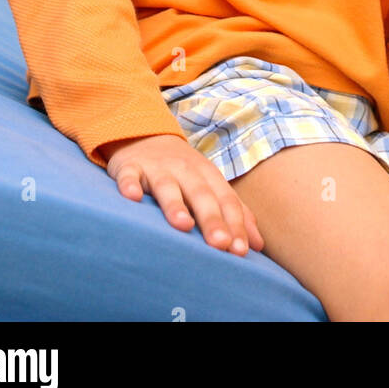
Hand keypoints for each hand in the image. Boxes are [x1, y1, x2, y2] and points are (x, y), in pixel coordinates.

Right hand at [101, 134, 264, 256]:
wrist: (145, 137)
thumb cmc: (183, 172)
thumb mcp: (211, 186)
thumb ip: (235, 213)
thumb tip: (258, 245)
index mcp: (208, 175)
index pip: (225, 200)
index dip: (234, 224)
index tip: (241, 251)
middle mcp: (185, 170)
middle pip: (201, 195)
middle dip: (212, 219)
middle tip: (220, 244)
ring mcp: (157, 168)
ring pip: (167, 186)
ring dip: (175, 205)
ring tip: (183, 225)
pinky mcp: (130, 168)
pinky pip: (129, 176)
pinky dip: (130, 185)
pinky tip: (132, 198)